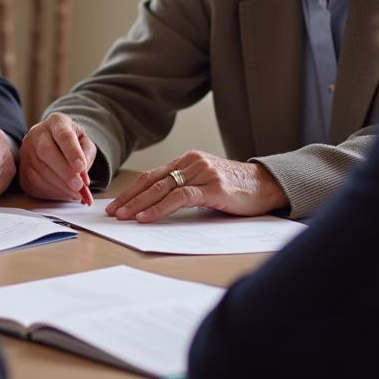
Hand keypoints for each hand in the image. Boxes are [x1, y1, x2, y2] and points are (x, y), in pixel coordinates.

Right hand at [18, 112, 97, 202]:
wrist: (55, 144)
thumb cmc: (72, 143)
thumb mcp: (85, 143)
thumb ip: (86, 155)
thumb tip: (83, 175)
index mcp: (57, 121)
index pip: (63, 134)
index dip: (72, 152)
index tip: (81, 167)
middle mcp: (37, 133)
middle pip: (46, 151)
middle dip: (64, 172)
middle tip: (79, 186)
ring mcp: (26, 150)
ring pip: (39, 170)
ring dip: (59, 185)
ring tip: (75, 193)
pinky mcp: (21, 168)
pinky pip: (33, 183)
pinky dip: (50, 191)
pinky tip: (63, 193)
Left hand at [106, 152, 286, 222]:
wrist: (266, 185)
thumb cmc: (236, 188)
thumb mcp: (206, 182)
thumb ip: (184, 187)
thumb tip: (156, 205)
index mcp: (187, 160)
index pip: (152, 175)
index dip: (132, 190)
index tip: (116, 204)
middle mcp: (192, 163)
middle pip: (153, 180)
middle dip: (130, 197)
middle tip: (113, 212)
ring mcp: (202, 173)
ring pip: (163, 188)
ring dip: (139, 204)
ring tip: (124, 217)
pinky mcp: (213, 188)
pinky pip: (180, 198)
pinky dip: (160, 208)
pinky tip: (147, 217)